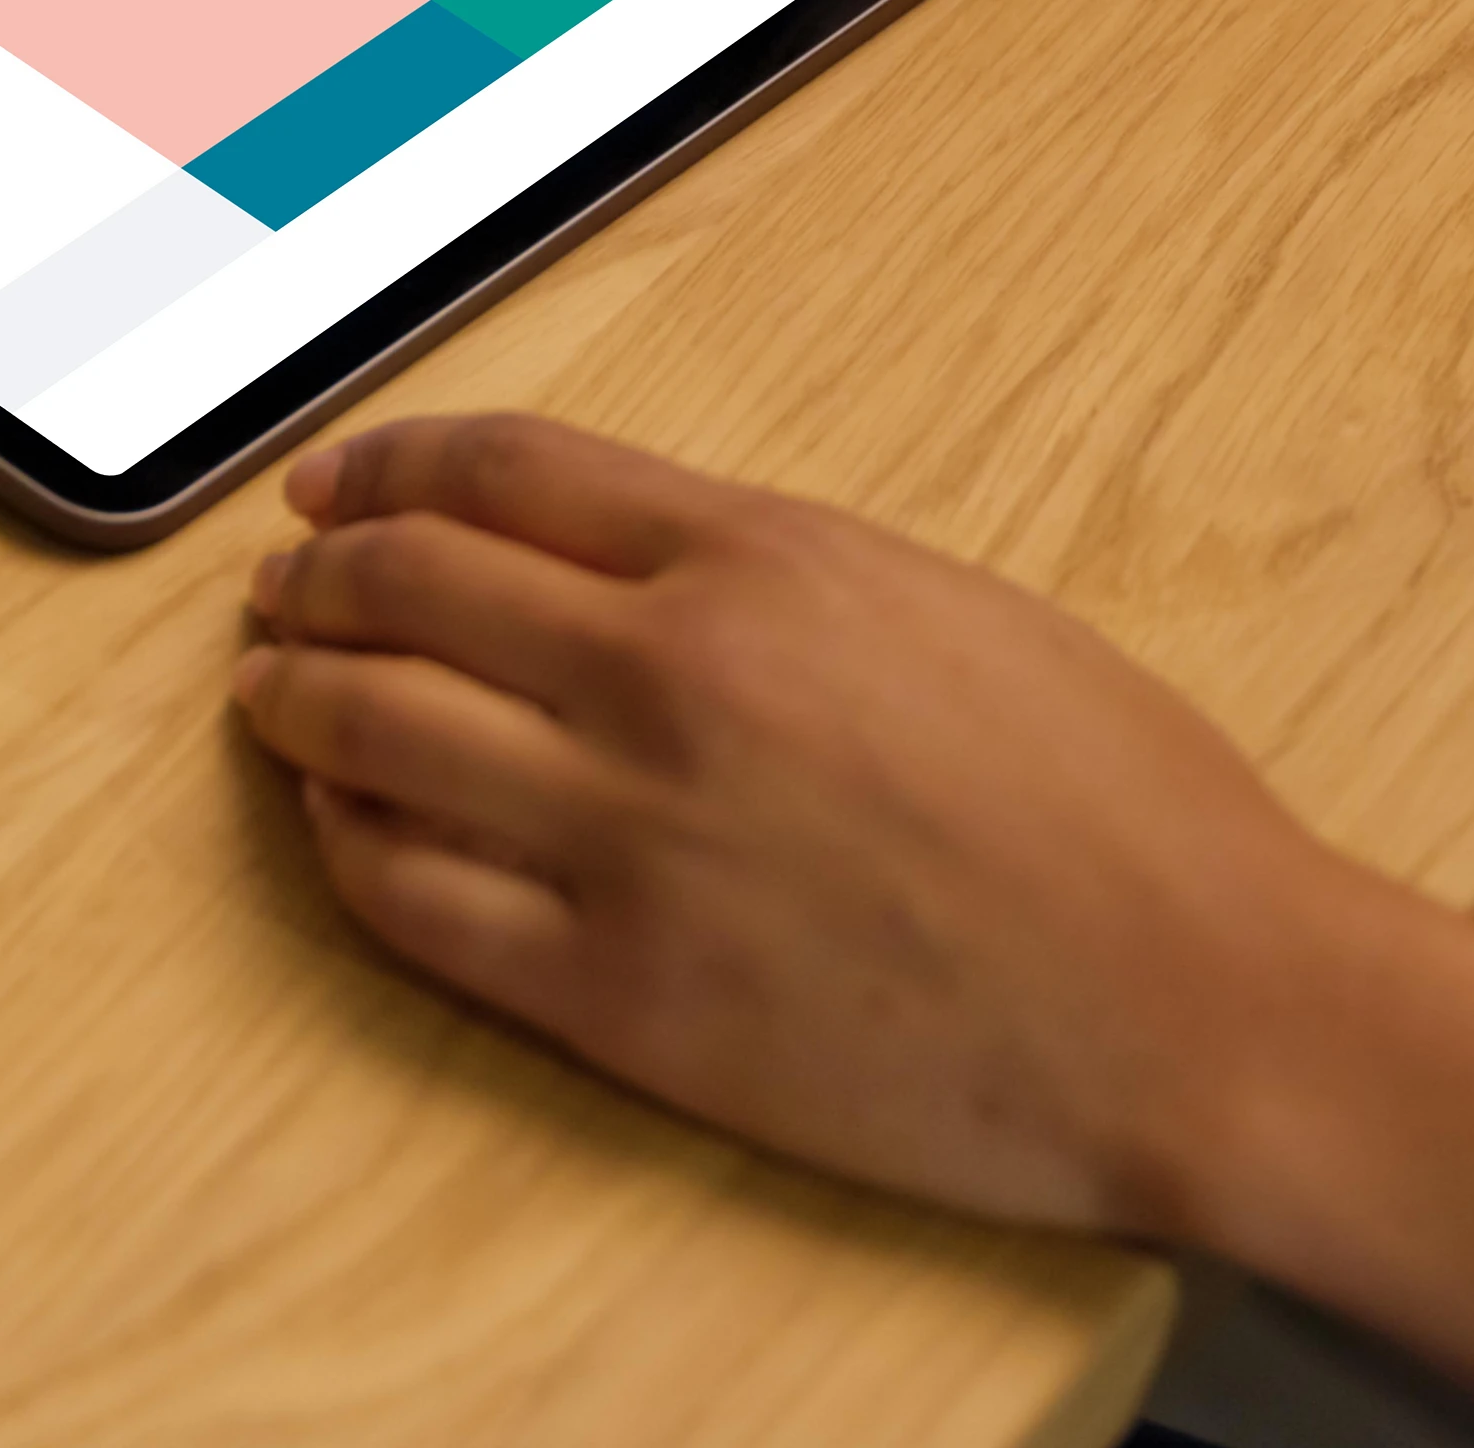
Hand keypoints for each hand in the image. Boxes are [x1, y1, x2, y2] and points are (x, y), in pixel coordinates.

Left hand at [228, 414, 1473, 1447]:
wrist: (1199, 1007)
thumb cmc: (1120, 809)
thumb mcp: (943, 604)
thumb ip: (767, 569)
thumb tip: (623, 559)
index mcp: (759, 559)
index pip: (499, 469)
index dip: (385, 466)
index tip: (331, 485)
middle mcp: (668, 678)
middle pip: (406, 587)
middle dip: (316, 581)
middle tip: (280, 591)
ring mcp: (628, 839)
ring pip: (373, 736)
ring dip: (298, 705)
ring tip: (274, 699)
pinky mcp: (618, 992)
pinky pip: (412, 902)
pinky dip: (349, 850)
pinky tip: (343, 832)